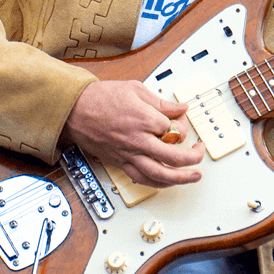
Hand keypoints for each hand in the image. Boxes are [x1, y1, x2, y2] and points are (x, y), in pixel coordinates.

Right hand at [63, 80, 204, 186]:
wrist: (74, 110)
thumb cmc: (100, 98)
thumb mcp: (135, 89)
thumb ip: (161, 102)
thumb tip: (181, 108)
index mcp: (144, 119)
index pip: (174, 129)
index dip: (182, 125)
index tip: (180, 120)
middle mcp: (138, 141)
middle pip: (173, 157)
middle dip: (193, 157)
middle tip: (200, 152)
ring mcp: (128, 154)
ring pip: (160, 174)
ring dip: (181, 178)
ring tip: (194, 176)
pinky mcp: (120, 163)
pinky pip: (142, 179)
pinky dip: (158, 183)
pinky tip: (168, 182)